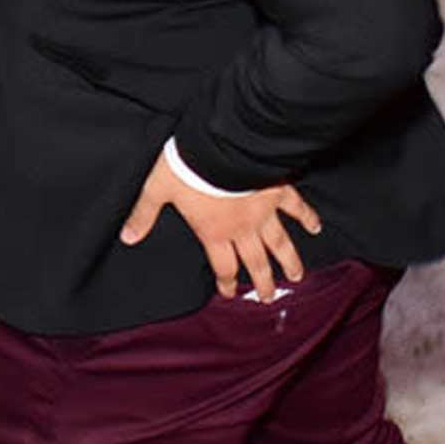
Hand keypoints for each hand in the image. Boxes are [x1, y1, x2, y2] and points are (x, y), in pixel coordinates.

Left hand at [119, 150, 324, 299]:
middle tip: (270, 297)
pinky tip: (317, 226)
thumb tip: (127, 236)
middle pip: (255, 262)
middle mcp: (242, 229)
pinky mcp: (279, 191)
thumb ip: (144, 214)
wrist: (222, 146)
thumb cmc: (188, 167)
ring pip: (279, 243)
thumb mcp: (158, 189)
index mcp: (214, 232)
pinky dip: (308, 217)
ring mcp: (264, 212)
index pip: (222, 266)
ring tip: (297, 276)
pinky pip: (296, 207)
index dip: (227, 282)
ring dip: (289, 261)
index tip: (231, 293)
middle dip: (262, 282)